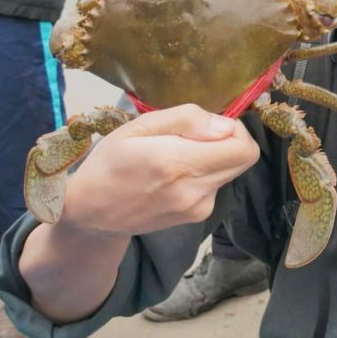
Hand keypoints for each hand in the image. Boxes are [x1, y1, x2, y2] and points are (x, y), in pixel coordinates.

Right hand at [58, 104, 260, 238]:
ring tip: (179, 155)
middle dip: (229, 141)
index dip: (235, 129)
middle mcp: (194, 190)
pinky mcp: (196, 218)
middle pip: (244, 160)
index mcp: (178, 163)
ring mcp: (198, 208)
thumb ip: (185, 119)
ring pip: (231, 172)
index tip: (210, 124)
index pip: (243, 148)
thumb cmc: (110, 162)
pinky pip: (216, 186)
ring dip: (215, 158)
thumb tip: (224, 126)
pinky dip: (205, 174)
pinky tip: (176, 174)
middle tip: (197, 135)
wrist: (91, 213)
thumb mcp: (138, 127)